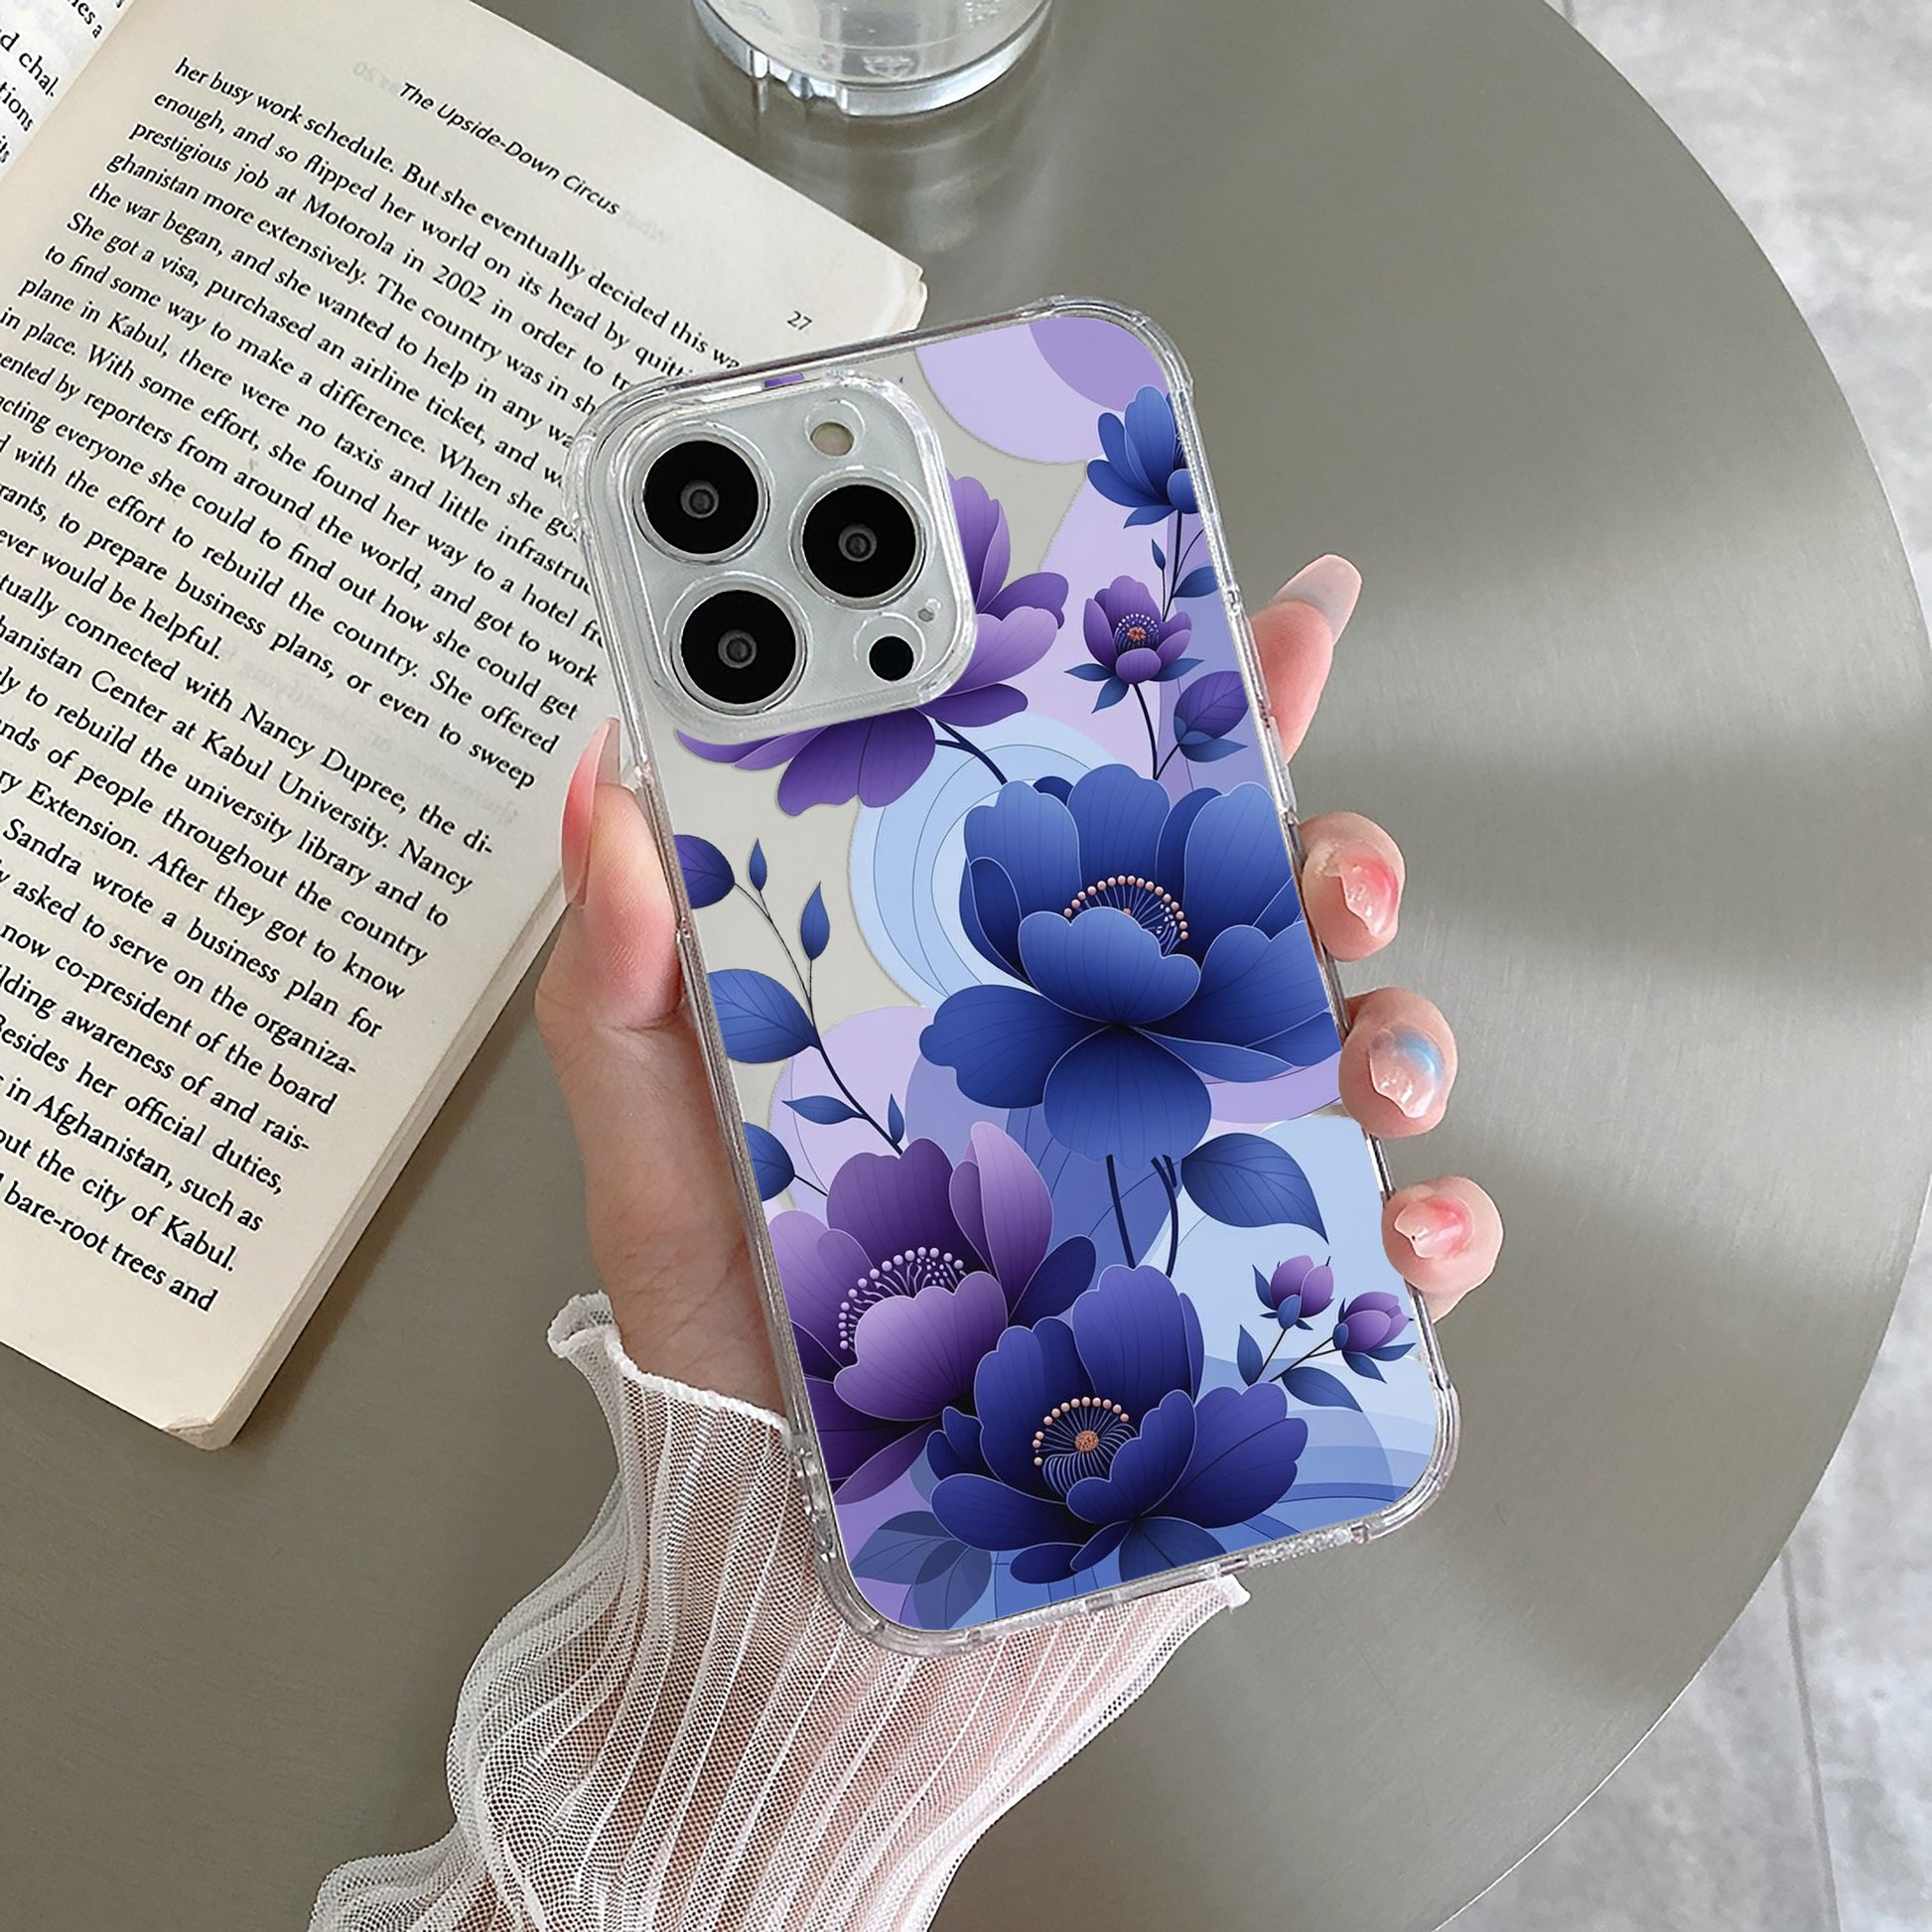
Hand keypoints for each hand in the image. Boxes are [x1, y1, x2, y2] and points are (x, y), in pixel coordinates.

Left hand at [536, 555, 1501, 1406]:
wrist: (803, 1562)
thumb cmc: (742, 1352)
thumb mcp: (661, 1159)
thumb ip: (627, 986)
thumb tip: (605, 791)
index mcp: (992, 1000)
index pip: (1104, 828)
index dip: (1195, 715)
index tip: (1263, 626)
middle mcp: (1113, 1072)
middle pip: (1265, 923)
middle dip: (1334, 866)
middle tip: (1325, 879)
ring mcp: (1195, 1184)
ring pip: (1353, 1060)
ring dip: (1402, 1033)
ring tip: (1368, 1066)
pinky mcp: (1249, 1308)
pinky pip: (1377, 1255)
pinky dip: (1425, 1235)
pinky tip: (1403, 1234)